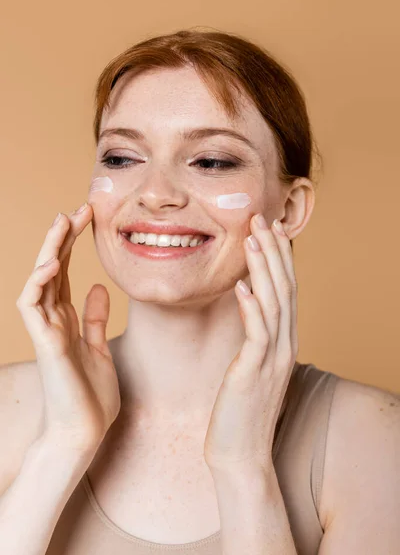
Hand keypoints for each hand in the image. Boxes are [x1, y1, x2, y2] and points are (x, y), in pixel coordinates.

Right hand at [16, 204, 120, 453]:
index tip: (89, 218)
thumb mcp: (98, 347)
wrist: (84, 432)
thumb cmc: (90, 395)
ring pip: (40, 281)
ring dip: (49, 251)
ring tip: (62, 222)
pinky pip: (33, 307)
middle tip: (78, 210)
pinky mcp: (46, 344)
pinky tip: (53, 263)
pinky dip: (39, 284)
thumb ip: (94, 318)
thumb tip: (99, 286)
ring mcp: (47, 331)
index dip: (74, 244)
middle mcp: (54, 320)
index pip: (67, 272)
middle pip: (53, 269)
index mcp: (67, 319)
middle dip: (63, 239)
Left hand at [203, 214, 297, 473]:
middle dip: (273, 251)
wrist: (241, 454)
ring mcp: (272, 359)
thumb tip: (248, 301)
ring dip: (264, 269)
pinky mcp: (254, 373)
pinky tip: (243, 286)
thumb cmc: (239, 408)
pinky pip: (257, 334)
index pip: (284, 290)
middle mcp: (284, 345)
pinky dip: (252, 308)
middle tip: (261, 218)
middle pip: (283, 288)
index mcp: (282, 341)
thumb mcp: (250, 365)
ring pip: (273, 304)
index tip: (268, 229)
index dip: (278, 257)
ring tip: (253, 239)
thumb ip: (254, 334)